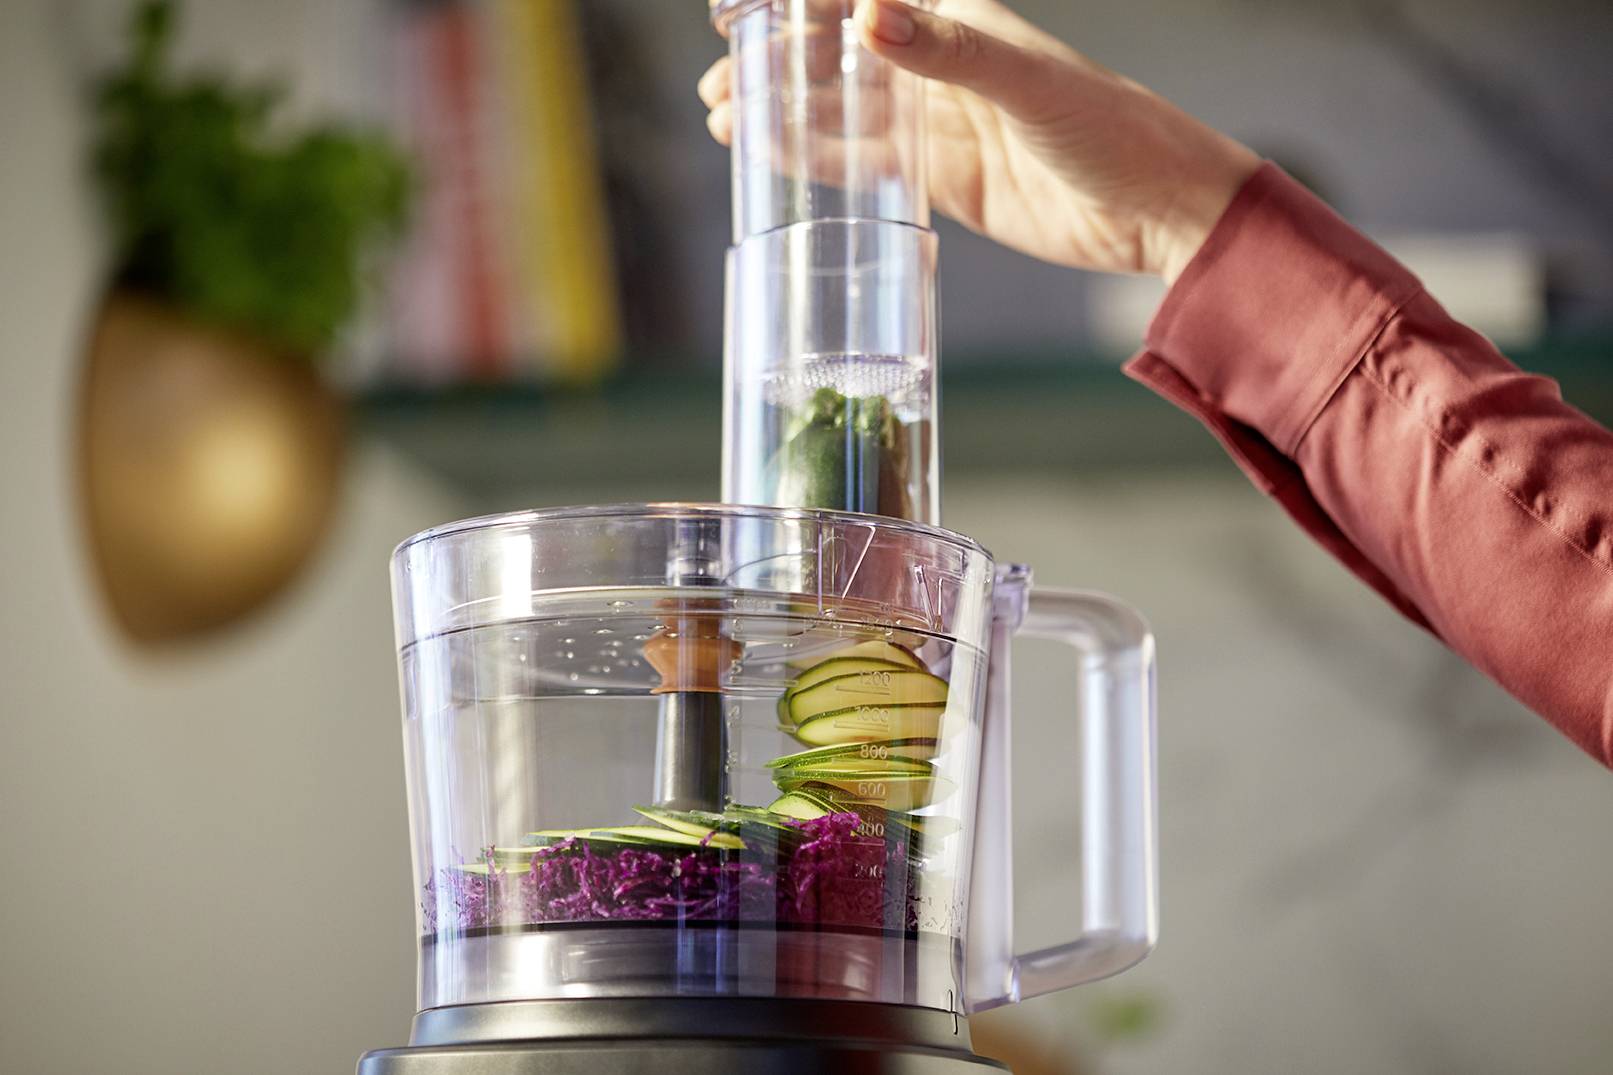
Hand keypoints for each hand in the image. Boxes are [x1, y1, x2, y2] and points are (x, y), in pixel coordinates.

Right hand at [700, 0, 1259, 283]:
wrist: (1158, 213)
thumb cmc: (1113, 130)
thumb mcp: (1029, 84)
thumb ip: (949, 51)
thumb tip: (868, 15)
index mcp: (961, 19)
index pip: (865, 1)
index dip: (801, 4)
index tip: (739, 15)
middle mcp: (943, 65)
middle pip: (841, 56)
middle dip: (779, 66)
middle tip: (719, 85)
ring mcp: (941, 125)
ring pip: (846, 114)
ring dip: (788, 117)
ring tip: (726, 124)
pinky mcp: (944, 182)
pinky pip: (869, 167)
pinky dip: (822, 163)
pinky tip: (777, 162)